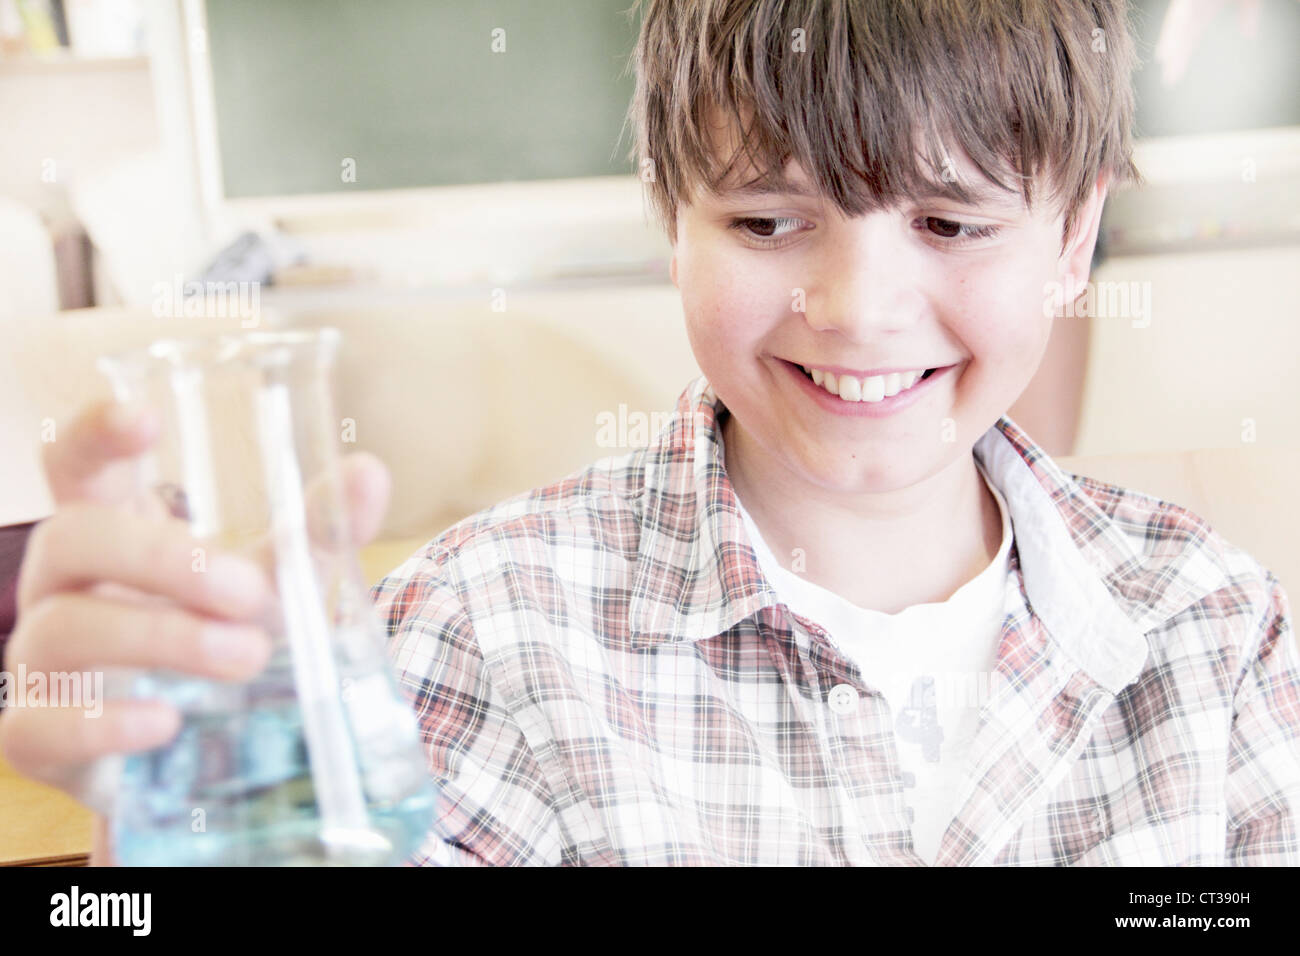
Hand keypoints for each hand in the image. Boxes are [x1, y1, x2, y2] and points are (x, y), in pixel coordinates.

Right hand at [0, 400, 391, 864]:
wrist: (208, 748)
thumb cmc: (226, 638)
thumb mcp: (278, 581)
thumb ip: (317, 529)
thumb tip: (368, 472)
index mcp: (112, 530)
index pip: (77, 464)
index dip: (96, 434)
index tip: (143, 416)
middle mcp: (61, 586)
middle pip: (69, 539)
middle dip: (161, 560)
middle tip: (249, 592)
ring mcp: (39, 661)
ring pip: (59, 629)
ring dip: (162, 638)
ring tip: (248, 656)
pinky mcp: (38, 737)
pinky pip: (39, 726)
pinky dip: (103, 722)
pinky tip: (164, 722)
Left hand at [1154, 0, 1261, 87]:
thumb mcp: (1248, 0)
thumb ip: (1248, 16)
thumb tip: (1250, 36)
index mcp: (1203, 12)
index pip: (1189, 39)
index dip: (1182, 58)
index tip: (1173, 78)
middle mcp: (1193, 7)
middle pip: (1181, 36)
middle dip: (1175, 57)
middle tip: (1169, 80)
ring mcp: (1190, 1)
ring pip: (1178, 23)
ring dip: (1172, 42)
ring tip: (1166, 61)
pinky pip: (1183, 9)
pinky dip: (1178, 24)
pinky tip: (1171, 38)